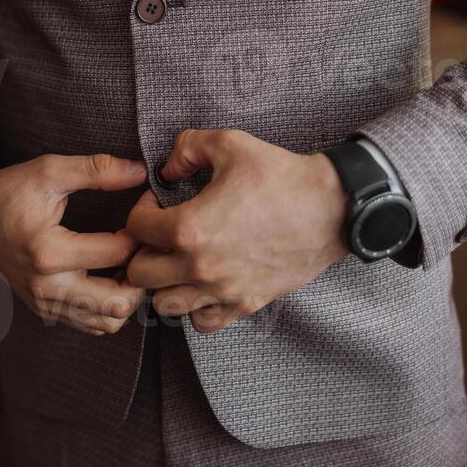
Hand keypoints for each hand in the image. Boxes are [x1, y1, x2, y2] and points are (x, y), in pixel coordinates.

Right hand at [0, 154, 147, 335]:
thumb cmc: (10, 191)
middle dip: (143, 275)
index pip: (118, 253)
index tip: (146, 209)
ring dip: (129, 294)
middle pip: (118, 303)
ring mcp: (45, 304)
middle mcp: (47, 287)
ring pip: (109, 322)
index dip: (142, 229)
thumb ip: (98, 170)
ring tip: (131, 260)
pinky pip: (91, 324)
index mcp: (48, 252)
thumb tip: (142, 171)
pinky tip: (114, 273)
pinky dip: (111, 305)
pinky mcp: (46, 311)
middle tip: (146, 245)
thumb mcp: (51, 170)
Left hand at [126, 129, 348, 332]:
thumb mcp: (230, 143)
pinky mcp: (245, 304)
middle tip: (160, 233)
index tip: (157, 202)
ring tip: (175, 261)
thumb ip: (187, 147)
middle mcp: (200, 267)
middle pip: (140, 273)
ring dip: (163, 282)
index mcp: (190, 228)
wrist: (330, 208)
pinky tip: (203, 283)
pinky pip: (202, 322)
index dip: (141, 209)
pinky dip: (195, 307)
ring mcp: (222, 291)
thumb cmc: (281, 176)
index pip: (136, 228)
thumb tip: (166, 168)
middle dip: (143, 249)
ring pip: (165, 305)